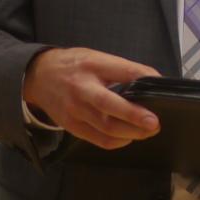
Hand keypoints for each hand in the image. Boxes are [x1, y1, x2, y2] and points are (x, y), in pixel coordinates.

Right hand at [23, 47, 161, 149]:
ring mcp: (75, 110)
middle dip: (135, 116)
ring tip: (148, 131)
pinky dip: (118, 141)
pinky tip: (129, 137)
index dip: (144, 79)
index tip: (160, 86)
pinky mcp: (72, 126)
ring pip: (106, 128)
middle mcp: (82, 88)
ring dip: (132, 133)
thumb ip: (121, 70)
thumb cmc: (75, 65)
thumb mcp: (97, 58)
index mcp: (93, 66)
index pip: (123, 72)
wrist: (39, 76)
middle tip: (155, 122)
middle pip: (110, 106)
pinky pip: (99, 139)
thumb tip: (152, 82)